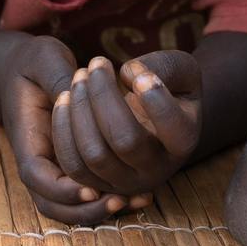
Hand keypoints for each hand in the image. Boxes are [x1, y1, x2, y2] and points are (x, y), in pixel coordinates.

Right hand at [0, 35, 128, 225]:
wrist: (26, 68)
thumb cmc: (35, 61)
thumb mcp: (43, 59)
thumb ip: (57, 76)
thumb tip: (77, 89)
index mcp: (26, 137)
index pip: (36, 176)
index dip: (63, 189)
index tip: (92, 188)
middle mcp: (39, 160)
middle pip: (53, 204)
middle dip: (86, 211)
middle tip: (121, 200)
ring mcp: (56, 166)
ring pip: (72, 208)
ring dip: (103, 211)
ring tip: (139, 199)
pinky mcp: (75, 166)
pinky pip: (89, 194)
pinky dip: (110, 200)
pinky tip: (143, 196)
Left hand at [50, 50, 201, 207]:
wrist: (151, 119)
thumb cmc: (167, 87)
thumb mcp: (180, 70)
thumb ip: (165, 66)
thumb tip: (126, 74)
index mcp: (184, 142)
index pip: (173, 128)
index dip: (155, 98)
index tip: (137, 71)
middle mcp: (157, 170)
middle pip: (125, 140)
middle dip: (104, 96)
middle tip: (97, 62)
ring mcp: (125, 182)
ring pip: (95, 155)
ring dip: (80, 110)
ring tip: (80, 75)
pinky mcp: (97, 184)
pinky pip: (73, 165)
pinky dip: (63, 129)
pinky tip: (64, 96)